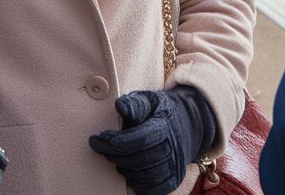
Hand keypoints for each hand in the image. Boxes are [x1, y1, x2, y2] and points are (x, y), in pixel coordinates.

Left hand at [88, 86, 216, 194]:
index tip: (96, 139)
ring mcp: (176, 165)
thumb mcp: (149, 99)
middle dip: (114, 155)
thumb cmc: (160, 111)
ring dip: (124, 169)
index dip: (115, 141)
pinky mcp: (175, 178)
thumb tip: (119, 106)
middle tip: (101, 148)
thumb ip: (134, 104)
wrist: (188, 123)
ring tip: (115, 158)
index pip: (139, 139)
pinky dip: (138, 184)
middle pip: (139, 159)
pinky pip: (154, 189)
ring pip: (145, 176)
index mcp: (165, 126)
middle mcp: (173, 148)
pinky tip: (128, 172)